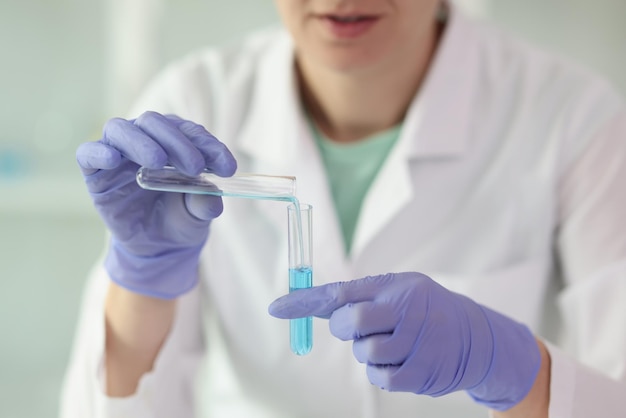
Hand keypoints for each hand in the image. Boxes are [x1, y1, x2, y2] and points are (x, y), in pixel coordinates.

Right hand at [76, 111, 236, 298]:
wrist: (157, 247)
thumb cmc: (180, 219)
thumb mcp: (198, 214)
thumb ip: (204, 202)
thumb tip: (211, 197)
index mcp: (174, 142)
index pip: (189, 132)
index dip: (209, 145)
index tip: (227, 167)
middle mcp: (145, 140)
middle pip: (154, 123)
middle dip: (177, 142)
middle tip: (196, 167)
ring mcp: (118, 154)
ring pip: (120, 129)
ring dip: (141, 142)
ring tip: (157, 161)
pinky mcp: (95, 172)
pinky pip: (89, 153)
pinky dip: (99, 152)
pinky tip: (113, 160)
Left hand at [269, 272, 540, 410]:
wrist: (476, 338)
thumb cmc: (425, 309)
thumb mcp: (400, 289)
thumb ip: (360, 296)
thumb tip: (314, 303)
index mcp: (395, 287)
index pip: (341, 292)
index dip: (304, 301)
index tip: (275, 307)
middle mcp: (405, 311)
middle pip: (350, 322)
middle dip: (346, 328)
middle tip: (359, 327)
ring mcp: (415, 343)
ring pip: (364, 353)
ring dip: (369, 351)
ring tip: (392, 342)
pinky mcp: (420, 373)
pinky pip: (380, 377)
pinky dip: (382, 371)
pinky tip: (401, 360)